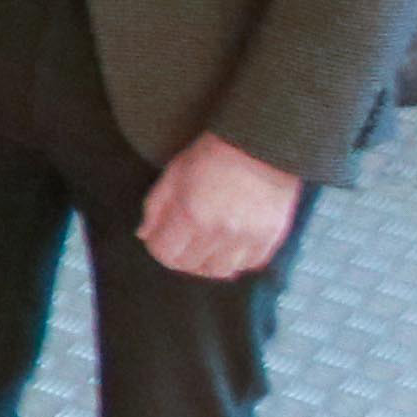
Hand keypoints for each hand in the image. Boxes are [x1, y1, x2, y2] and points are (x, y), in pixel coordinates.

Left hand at [139, 134, 304, 281]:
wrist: (262, 145)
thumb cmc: (215, 154)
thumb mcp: (174, 173)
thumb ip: (156, 207)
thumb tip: (145, 234)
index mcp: (190, 215)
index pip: (165, 254)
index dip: (158, 247)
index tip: (160, 239)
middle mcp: (218, 232)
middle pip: (192, 266)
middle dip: (181, 256)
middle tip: (183, 243)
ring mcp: (247, 238)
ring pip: (221, 271)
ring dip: (210, 263)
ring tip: (207, 247)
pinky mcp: (270, 238)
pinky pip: (250, 264)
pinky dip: (238, 260)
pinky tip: (232, 245)